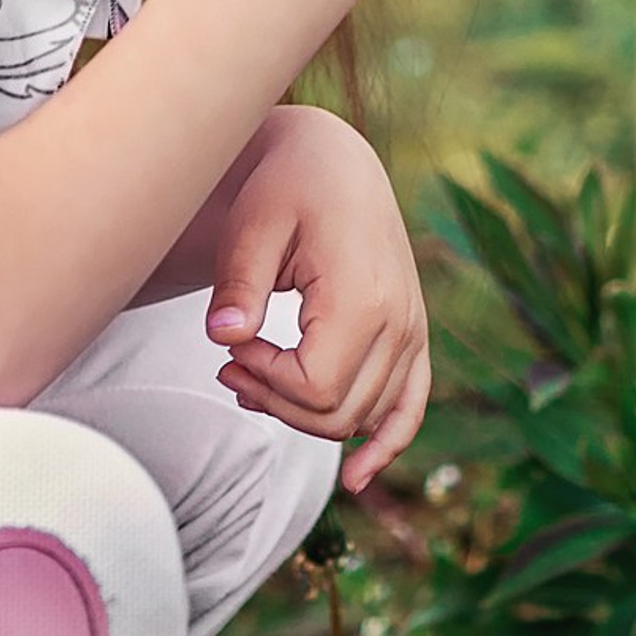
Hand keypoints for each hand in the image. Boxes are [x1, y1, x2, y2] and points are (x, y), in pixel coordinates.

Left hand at [201, 107, 429, 496]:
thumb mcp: (254, 224)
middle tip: (227, 364)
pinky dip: (387, 443)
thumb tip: (223, 338)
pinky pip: (410, 405)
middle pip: (337, 412)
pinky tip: (358, 477)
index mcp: (363, 297)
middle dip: (274, 401)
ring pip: (363, 415)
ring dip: (306, 415)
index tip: (227, 346)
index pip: (313, 387)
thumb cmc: (288, 185)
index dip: (262, 380)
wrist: (335, 158)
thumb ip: (239, 284)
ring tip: (252, 378)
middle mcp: (399, 321)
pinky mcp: (413, 333)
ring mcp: (413, 330)